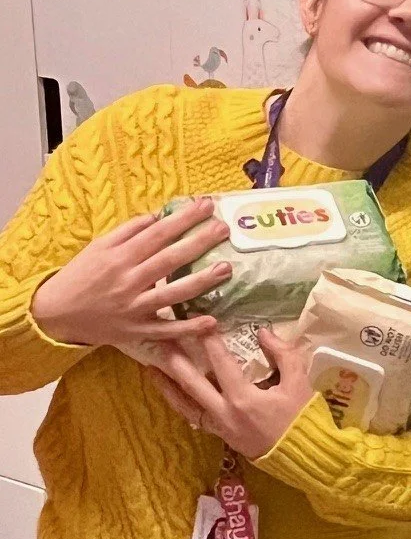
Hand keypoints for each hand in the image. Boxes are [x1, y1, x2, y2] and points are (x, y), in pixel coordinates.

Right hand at [30, 198, 231, 351]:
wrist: (55, 313)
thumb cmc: (81, 276)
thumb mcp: (98, 247)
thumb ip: (128, 231)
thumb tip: (159, 216)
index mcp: (119, 257)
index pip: (158, 234)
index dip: (183, 220)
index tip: (206, 206)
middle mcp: (128, 281)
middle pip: (170, 259)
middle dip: (199, 242)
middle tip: (224, 229)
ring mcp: (134, 308)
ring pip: (173, 294)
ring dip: (202, 282)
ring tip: (226, 269)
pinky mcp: (137, 331)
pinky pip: (166, 330)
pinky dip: (188, 327)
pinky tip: (211, 320)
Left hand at [151, 328, 314, 458]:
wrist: (304, 456)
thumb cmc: (303, 419)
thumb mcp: (299, 383)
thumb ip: (283, 354)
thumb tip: (263, 332)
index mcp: (243, 398)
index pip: (221, 363)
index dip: (209, 340)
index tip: (200, 320)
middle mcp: (224, 412)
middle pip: (192, 382)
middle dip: (176, 359)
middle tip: (163, 338)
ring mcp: (220, 426)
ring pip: (185, 403)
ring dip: (167, 383)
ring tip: (151, 367)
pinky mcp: (220, 434)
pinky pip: (193, 416)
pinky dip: (179, 403)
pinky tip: (171, 392)